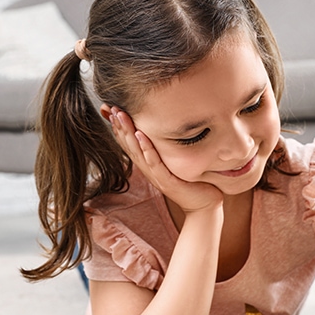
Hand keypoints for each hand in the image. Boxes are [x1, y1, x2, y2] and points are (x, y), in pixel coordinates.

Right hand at [107, 107, 222, 212]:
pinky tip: (140, 136)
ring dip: (128, 133)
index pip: (130, 144)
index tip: (110, 110)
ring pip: (137, 152)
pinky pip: (154, 163)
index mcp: (149, 165)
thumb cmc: (191, 183)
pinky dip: (146, 149)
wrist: (203, 205)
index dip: (119, 128)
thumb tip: (167, 129)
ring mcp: (156, 176)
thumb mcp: (175, 162)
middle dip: (120, 126)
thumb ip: (167, 149)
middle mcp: (149, 170)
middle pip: (129, 145)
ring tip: (120, 116)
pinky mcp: (167, 181)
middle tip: (111, 108)